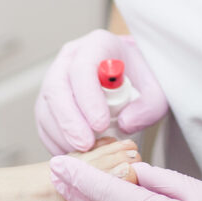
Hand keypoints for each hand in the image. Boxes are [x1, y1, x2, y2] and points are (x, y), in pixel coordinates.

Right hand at [35, 30, 167, 153]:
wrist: (132, 75)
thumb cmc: (143, 78)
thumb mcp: (158, 88)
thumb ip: (149, 105)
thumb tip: (125, 124)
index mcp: (97, 45)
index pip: (82, 68)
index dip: (87, 98)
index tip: (100, 124)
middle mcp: (70, 59)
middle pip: (56, 88)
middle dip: (69, 121)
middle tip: (85, 145)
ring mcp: (55, 78)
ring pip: (45, 107)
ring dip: (61, 134)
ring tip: (82, 154)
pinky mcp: (49, 101)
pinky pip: (43, 122)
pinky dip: (55, 141)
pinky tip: (73, 155)